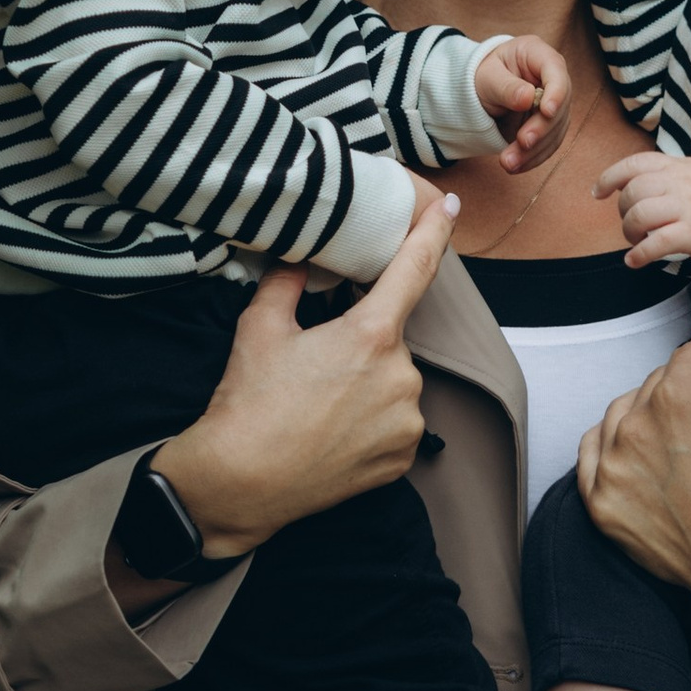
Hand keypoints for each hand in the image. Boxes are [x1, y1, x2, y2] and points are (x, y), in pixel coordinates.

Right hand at [137, 192, 453, 576]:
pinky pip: (396, 423)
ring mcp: (407, 421)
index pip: (414, 268)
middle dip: (360, 344)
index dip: (434, 232)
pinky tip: (334, 433)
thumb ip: (288, 281)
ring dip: (367, 385)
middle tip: (313, 369)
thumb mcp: (259, 327)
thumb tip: (301, 258)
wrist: (240, 484)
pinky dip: (372, 422)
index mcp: (371, 335)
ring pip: (394, 383)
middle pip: (389, 340)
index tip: (449, 206)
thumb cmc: (248, 405)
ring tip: (318, 408)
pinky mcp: (404, 457)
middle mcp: (401, 377)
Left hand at [477, 31, 573, 175]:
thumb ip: (506, 87)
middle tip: (522, 143)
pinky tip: (515, 166)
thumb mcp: (487, 77)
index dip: (556, 93)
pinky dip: (532, 157)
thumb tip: (528, 99)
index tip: (546, 111)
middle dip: (541, 129)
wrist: (480, 90)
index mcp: (538, 55)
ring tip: (508, 163)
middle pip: (559, 106)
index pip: (556, 72)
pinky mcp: (549, 125)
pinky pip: (547, 144)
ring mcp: (554, 103)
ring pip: (555, 130)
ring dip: (534, 150)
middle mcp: (552, 78)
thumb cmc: (483, 75)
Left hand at [575, 302, 690, 690]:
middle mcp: (635, 424)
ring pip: (619, 416)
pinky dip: (609, 448)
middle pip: (654, 385)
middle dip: (679, 388)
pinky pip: (591, 457)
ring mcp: (613, 466)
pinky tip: (631, 452)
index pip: (688, 356)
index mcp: (676, 395)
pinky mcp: (600, 503)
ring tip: (672, 431)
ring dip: (642, 414)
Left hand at [594, 146, 690, 271]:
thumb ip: (661, 173)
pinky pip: (658, 242)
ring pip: (641, 215)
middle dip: (623, 211)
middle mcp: (682, 183)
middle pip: (634, 192)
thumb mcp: (690, 173)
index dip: (611, 177)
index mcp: (678, 166)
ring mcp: (688, 208)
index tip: (598, 193)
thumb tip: (621, 183)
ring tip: (636, 241)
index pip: (636, 163)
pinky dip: (640, 254)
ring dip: (630, 232)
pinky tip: (634, 260)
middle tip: (631, 225)